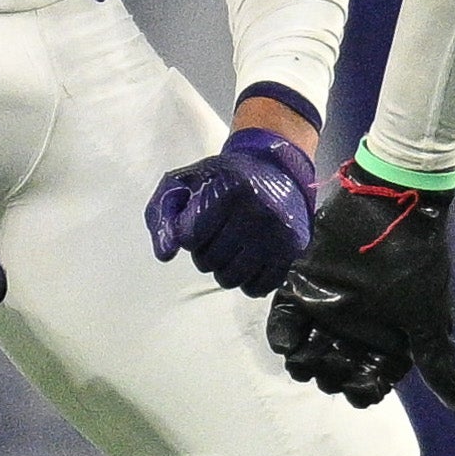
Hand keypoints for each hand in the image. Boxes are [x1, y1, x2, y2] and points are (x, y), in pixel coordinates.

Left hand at [146, 128, 317, 297]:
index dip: (188, 232)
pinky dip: (246, 281)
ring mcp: (276, 234)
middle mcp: (256, 213)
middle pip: (208, 261)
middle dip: (204, 251)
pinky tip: (247, 260)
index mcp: (228, 191)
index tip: (199, 219)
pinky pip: (258, 288)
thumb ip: (162, 213)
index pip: (189, 237)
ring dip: (222, 268)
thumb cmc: (226, 176)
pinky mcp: (292, 250)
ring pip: (230, 278)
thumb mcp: (186, 181)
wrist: (274, 167)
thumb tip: (164, 254)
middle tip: (216, 232)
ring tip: (230, 245)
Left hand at [266, 160, 454, 411]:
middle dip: (330, 373)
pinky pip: (283, 320)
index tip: (359, 383)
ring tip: (310, 350)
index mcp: (385, 343)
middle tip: (335, 356)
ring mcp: (327, 309)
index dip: (360, 391)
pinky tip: (288, 339)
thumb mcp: (428, 316)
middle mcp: (354, 331)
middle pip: (333, 372)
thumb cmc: (413, 263)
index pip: (367, 385)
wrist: (388, 205)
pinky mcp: (304, 287)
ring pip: (306, 353)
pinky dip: (281, 334)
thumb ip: (437, 361)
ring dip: (303, 360)